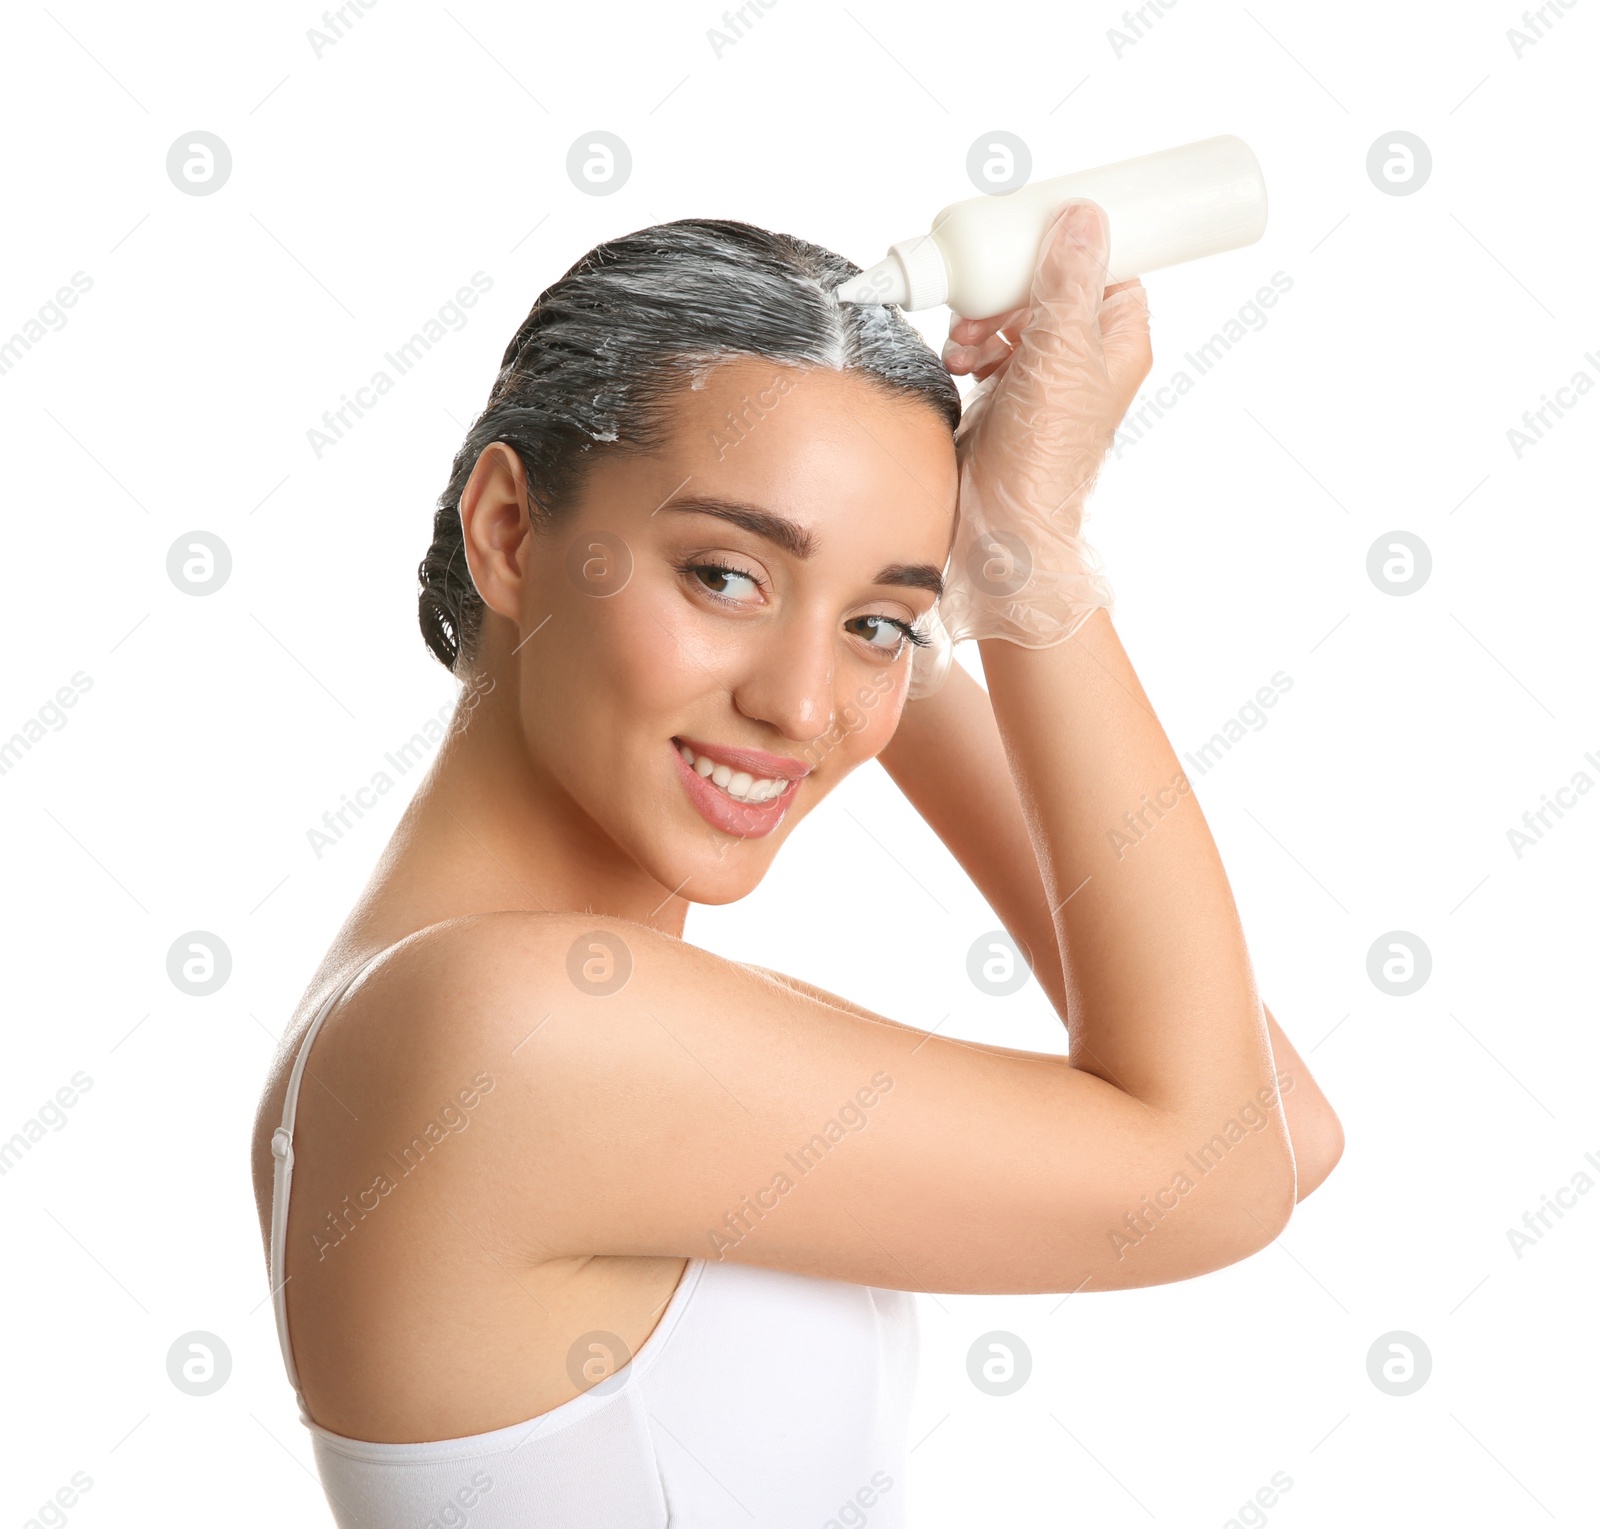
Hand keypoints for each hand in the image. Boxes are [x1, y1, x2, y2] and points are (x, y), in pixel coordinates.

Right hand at [933, 199, 1151, 649]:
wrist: (1001, 520)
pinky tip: (958, 362)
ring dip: (983, 317)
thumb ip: (1068, 284)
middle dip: (1012, 285)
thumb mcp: (1061, 355)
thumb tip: (1084, 216)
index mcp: (1117, 343)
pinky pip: (988, 347)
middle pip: (1052, 284)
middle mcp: (1084, 358)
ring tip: (967, 343)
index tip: (1037, 228)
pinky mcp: (1007, 394)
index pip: (1108, 268)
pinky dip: (969, 346)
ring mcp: (1045, 377)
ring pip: (1015, 314)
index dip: (1073, 244)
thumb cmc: (1044, 455)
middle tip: (988, 301)